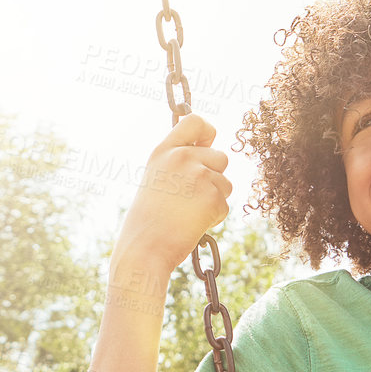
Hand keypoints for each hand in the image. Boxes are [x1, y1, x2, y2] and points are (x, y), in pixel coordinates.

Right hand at [115, 113, 233, 275]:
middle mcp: (182, 157)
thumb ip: (177, 163)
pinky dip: (214, 218)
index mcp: (164, 151)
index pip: (195, 121)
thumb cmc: (147, 221)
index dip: (207, 132)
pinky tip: (192, 225)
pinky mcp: (212, 197)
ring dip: (215, 199)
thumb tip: (209, 151)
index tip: (207, 144)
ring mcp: (199, 176)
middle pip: (221, 156)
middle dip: (215, 177)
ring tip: (187, 214)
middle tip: (190, 198)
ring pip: (226, 183)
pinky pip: (225, 205)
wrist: (144, 250)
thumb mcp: (156, 180)